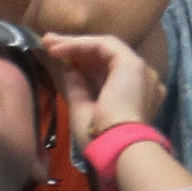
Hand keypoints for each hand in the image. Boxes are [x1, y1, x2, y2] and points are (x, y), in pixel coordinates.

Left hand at [46, 33, 168, 142]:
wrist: (118, 148)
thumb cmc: (101, 138)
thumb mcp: (82, 110)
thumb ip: (77, 88)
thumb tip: (70, 70)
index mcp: (135, 98)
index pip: (106, 74)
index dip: (81, 65)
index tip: (57, 61)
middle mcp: (142, 81)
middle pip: (104, 59)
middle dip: (75, 50)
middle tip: (49, 44)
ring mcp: (140, 70)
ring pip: (104, 48)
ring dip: (75, 44)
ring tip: (49, 43)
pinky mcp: (132, 63)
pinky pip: (104, 46)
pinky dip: (81, 44)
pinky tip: (59, 47)